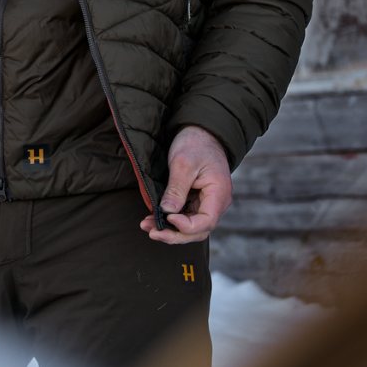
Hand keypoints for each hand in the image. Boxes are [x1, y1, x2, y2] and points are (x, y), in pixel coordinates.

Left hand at [140, 125, 232, 244]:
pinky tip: (153, 219)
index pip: (206, 221)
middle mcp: (215, 203)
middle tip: (152, 232)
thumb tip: (167, 213)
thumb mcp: (183, 163)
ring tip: (147, 227)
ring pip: (190, 227)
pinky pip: (184, 217)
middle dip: (175, 234)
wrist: (200, 132)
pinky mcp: (195, 201)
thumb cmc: (195, 144)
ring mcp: (205, 203)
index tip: (168, 218)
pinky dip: (170, 221)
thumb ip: (177, 189)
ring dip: (170, 230)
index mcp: (219, 194)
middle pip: (198, 230)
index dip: (187, 226)